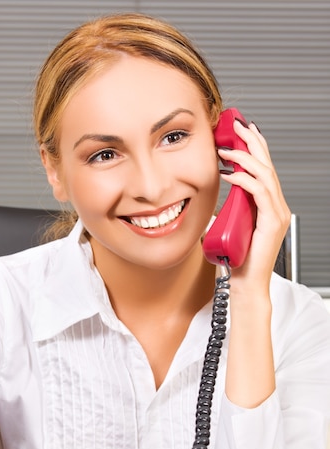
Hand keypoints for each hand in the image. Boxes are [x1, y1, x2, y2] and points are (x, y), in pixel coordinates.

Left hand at [218, 119, 290, 290]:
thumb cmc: (236, 259)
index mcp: (267, 205)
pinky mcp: (272, 222)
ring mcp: (277, 214)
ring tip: (226, 149)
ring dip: (244, 158)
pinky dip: (244, 180)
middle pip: (267, 164)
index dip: (252, 147)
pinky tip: (229, 174)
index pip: (263, 168)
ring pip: (265, 174)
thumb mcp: (229, 225)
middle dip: (251, 141)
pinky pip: (260, 193)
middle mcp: (276, 206)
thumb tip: (213, 196)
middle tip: (235, 125)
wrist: (244, 283)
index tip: (236, 131)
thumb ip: (227, 209)